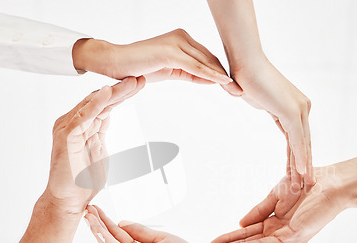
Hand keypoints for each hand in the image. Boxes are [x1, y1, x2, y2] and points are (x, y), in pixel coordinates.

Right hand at [45, 77, 145, 213]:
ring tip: (132, 82)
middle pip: (101, 100)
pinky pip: (83, 116)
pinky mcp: (66, 136)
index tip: (140, 84)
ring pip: (94, 104)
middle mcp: (73, 122)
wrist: (70, 201)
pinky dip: (96, 103)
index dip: (122, 94)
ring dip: (114, 92)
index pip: (104, 104)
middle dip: (121, 89)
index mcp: (83, 125)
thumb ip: (101, 132)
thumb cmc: (82, 180)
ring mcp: (68, 127)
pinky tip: (107, 92)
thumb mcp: (99, 150)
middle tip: (140, 78)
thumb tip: (108, 117)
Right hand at [73, 30, 241, 95]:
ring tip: (235, 90)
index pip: (207, 57)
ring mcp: (176, 42)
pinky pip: (194, 66)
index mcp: (182, 39)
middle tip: (240, 90)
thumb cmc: (140, 67)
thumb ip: (190, 74)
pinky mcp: (170, 51)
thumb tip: (211, 80)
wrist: (117, 64)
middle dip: (225, 76)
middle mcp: (181, 37)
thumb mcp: (171, 71)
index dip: (220, 71)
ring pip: (204, 62)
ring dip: (221, 77)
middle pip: (209, 59)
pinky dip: (209, 75)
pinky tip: (221, 82)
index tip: (233, 85)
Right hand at [86, 205, 211, 242]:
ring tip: (90, 219)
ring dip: (100, 234)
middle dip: (97, 226)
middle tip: (86, 210)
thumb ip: (140, 232)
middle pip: (110, 242)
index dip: (105, 222)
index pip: (117, 235)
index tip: (94, 209)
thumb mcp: (160, 238)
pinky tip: (103, 234)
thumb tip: (120, 222)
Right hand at [202, 156, 356, 242]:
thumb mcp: (275, 197)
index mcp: (275, 227)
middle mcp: (280, 237)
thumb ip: (258, 211)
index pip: (246, 237)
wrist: (331, 182)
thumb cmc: (307, 185)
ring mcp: (287, 240)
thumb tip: (239, 223)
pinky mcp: (294, 238)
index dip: (227, 241)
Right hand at [230, 55, 313, 182]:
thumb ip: (267, 108)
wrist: (243, 62)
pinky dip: (298, 157)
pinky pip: (296, 140)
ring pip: (302, 144)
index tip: (297, 174)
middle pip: (303, 143)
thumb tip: (261, 106)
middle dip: (304, 166)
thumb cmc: (246, 77)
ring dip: (302, 167)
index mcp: (296, 106)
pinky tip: (299, 172)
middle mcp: (302, 107)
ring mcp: (299, 109)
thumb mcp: (260, 99)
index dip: (298, 157)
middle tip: (306, 185)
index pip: (298, 138)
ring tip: (303, 185)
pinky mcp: (292, 111)